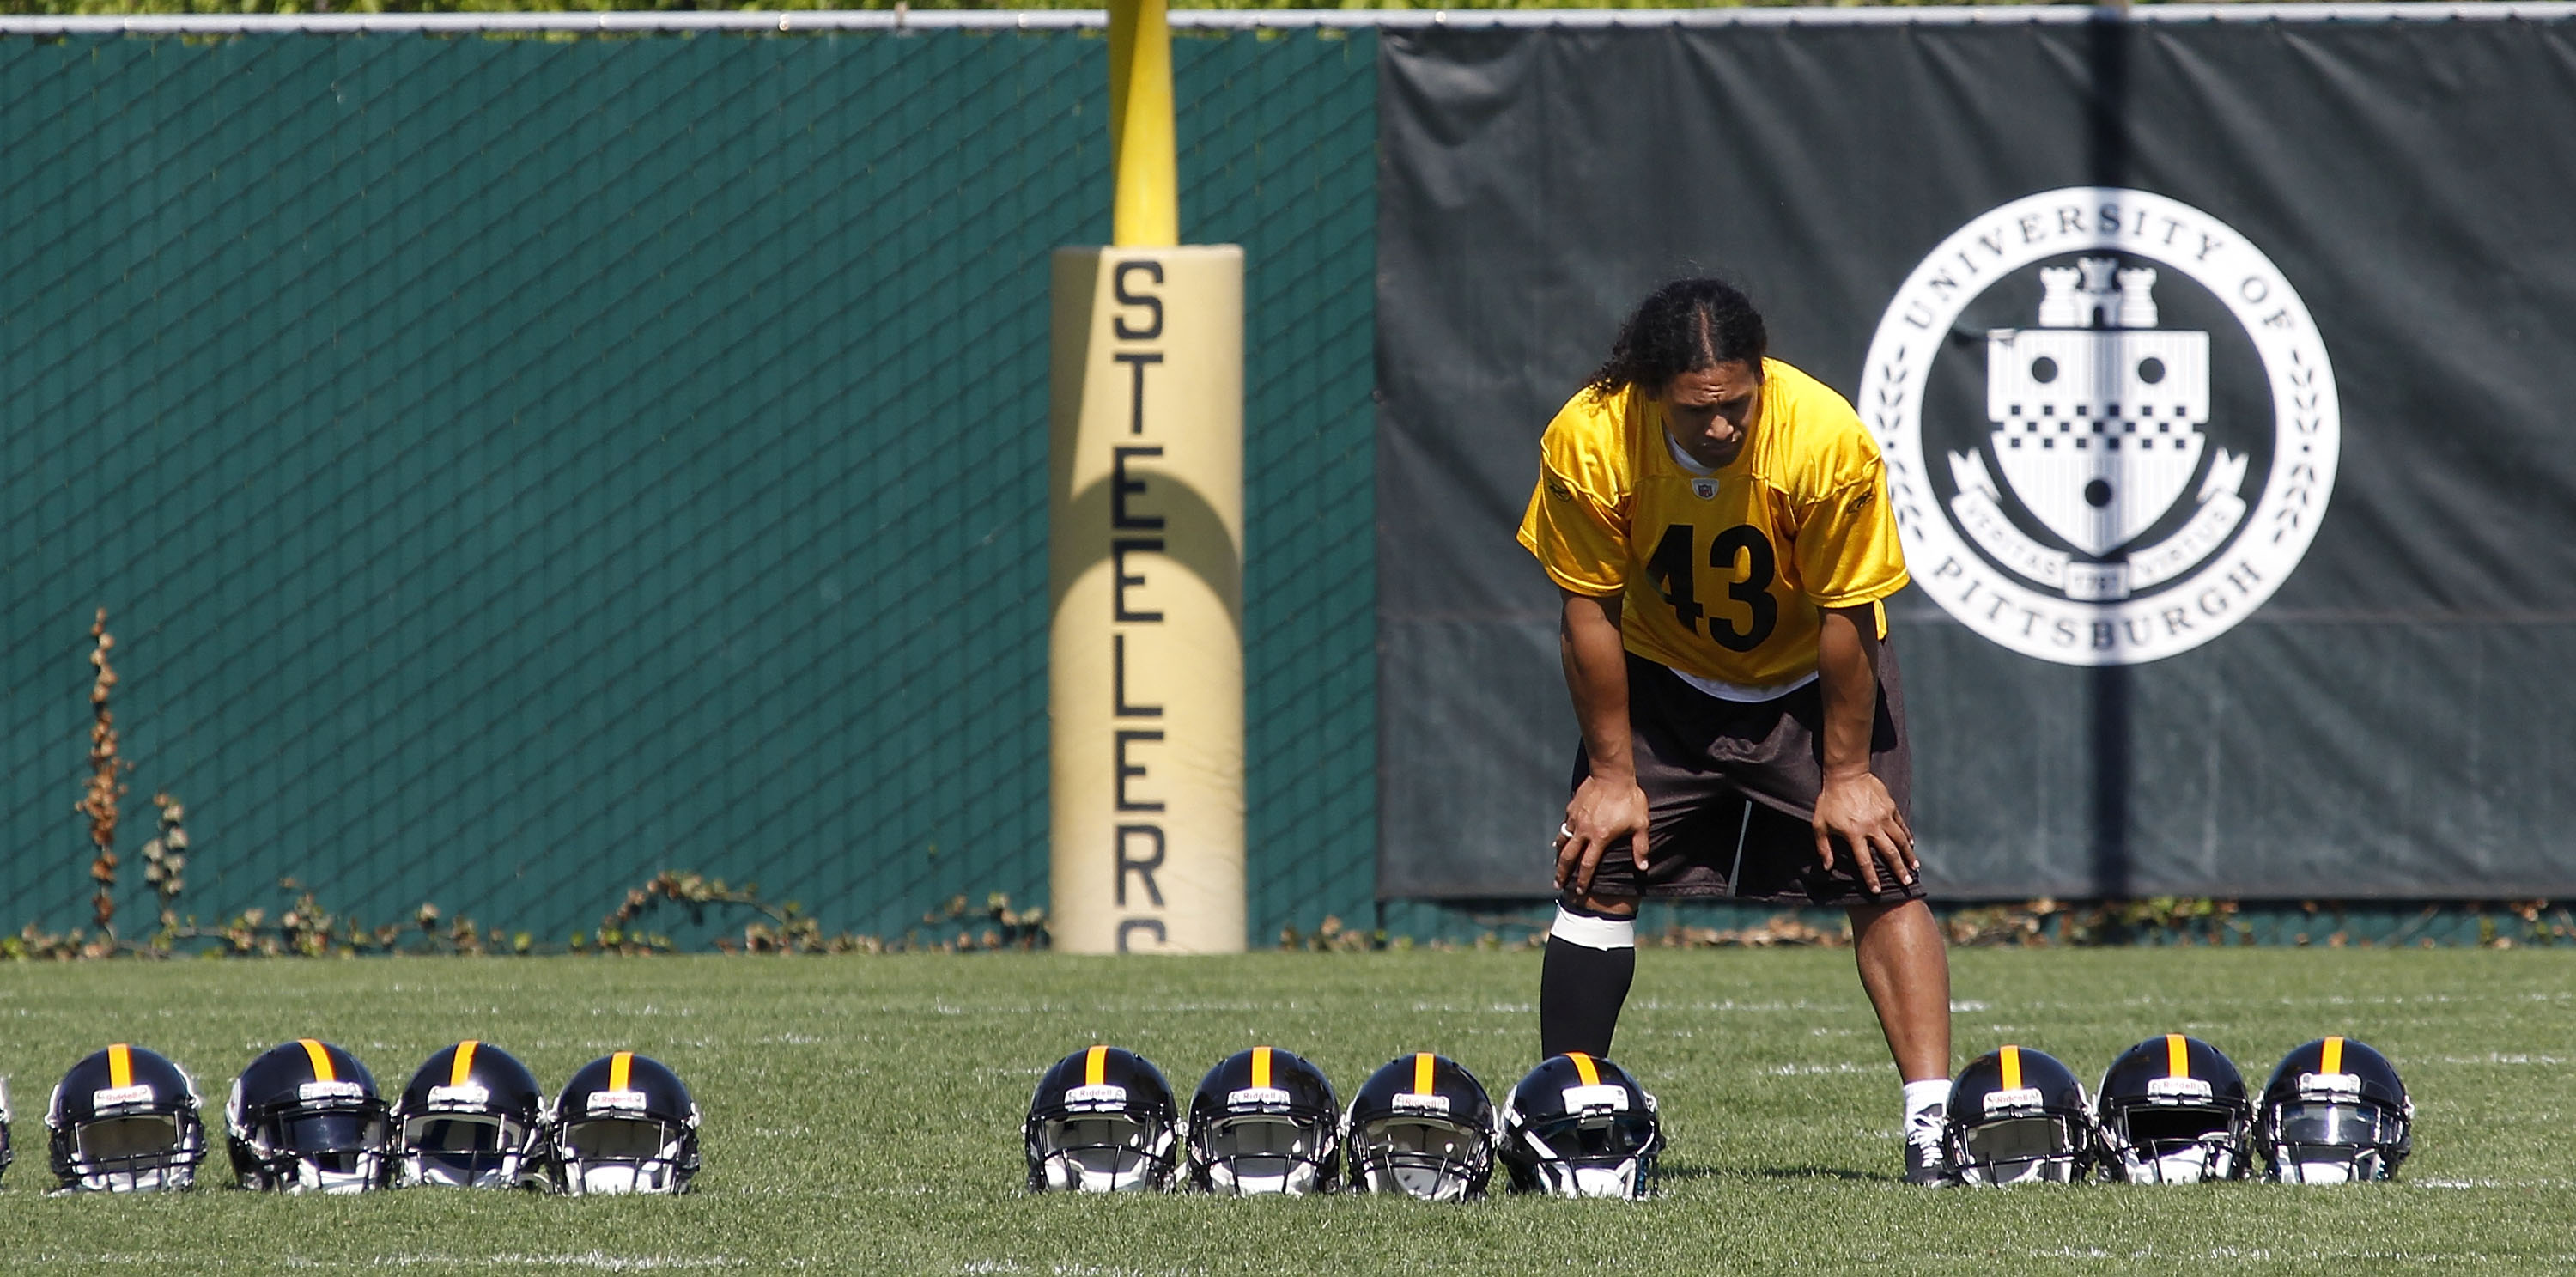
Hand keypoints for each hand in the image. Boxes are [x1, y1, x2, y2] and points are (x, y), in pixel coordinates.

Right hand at [1555, 774, 1650, 897]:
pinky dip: (1562, 835)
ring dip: (1558, 855)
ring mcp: (1575, 819)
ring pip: (1563, 841)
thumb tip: (1643, 867)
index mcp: (1600, 838)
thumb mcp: (1640, 824)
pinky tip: (1560, 839)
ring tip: (1556, 865)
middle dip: (1562, 873)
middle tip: (1557, 884)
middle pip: (1568, 857)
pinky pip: (1565, 825)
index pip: (1588, 865)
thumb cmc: (1629, 799)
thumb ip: (1640, 847)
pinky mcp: (1572, 807)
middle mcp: (1584, 831)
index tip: (1579, 891)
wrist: (1612, 774)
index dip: (1583, 880)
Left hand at [1812, 770, 1914, 892]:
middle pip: (1889, 853)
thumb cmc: (1830, 800)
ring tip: (1914, 867)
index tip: (1877, 891)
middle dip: (1899, 870)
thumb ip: (1823, 847)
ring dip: (1908, 855)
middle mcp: (1872, 827)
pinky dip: (1907, 836)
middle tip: (1907, 883)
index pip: (1864, 862)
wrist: (1846, 774)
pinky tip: (1911, 845)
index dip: (1871, 878)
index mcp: (1854, 834)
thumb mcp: (1820, 824)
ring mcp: (1883, 816)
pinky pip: (1901, 825)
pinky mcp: (1890, 807)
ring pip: (1900, 840)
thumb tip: (1827, 867)